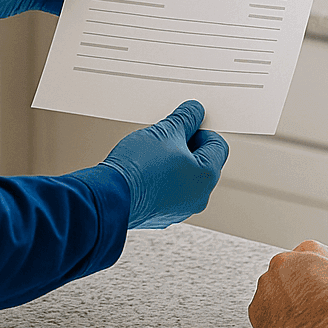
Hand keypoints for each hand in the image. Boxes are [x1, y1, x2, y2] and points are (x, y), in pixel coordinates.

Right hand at [97, 100, 229, 228]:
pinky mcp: (162, 216)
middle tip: (164, 139)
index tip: (183, 125)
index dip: (199, 130)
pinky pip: (169, 192)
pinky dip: (161, 180)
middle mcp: (199, 197)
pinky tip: (144, 173)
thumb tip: (195, 111)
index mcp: (207, 176)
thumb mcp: (165, 132)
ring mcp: (180, 210)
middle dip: (185, 147)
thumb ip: (185, 119)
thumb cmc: (138, 167)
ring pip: (184, 177)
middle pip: (202, 162)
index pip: (217, 144)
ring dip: (173, 164)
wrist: (110, 198)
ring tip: (150, 156)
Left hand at [250, 241, 327, 327]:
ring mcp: (267, 285)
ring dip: (280, 306)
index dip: (312, 278)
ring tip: (301, 324)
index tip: (316, 292)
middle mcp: (283, 261)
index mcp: (309, 249)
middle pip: (285, 273)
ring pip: (270, 294)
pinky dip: (272, 324)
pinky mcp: (256, 310)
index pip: (305, 259)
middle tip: (308, 310)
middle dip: (293, 289)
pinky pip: (261, 315)